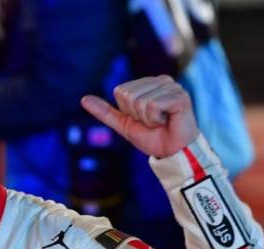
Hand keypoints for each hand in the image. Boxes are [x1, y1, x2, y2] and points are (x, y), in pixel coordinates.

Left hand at [80, 75, 198, 157]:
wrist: (172, 153)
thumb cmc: (152, 138)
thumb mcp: (124, 124)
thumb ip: (105, 112)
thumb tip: (83, 99)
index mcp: (148, 83)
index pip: (120, 92)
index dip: (127, 111)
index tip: (143, 119)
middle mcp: (161, 80)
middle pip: (129, 95)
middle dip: (136, 115)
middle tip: (152, 122)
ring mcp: (172, 86)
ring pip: (140, 101)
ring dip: (147, 119)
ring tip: (161, 123)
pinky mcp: (180, 96)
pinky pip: (153, 106)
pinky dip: (156, 120)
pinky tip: (168, 121)